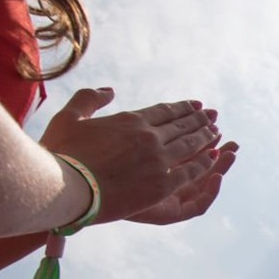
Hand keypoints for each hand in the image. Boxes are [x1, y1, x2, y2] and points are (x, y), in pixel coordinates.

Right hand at [39, 87, 222, 222]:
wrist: (66, 187)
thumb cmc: (62, 154)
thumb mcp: (69, 117)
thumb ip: (89, 99)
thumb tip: (109, 91)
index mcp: (130, 120)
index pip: (164, 111)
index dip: (182, 108)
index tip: (196, 106)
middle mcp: (149, 137)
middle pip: (182, 126)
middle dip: (199, 120)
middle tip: (212, 117)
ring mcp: (158, 160)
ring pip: (190, 145)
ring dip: (205, 138)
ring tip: (216, 133)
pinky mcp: (162, 185)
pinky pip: (191, 171)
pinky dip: (204, 163)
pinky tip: (213, 159)